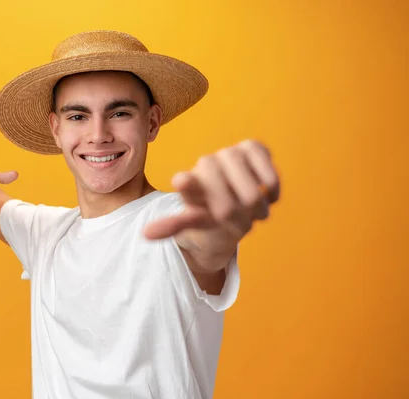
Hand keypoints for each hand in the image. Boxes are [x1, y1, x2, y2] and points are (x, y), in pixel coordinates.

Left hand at [144, 140, 279, 244]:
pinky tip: (267, 196)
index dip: (188, 184)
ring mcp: (230, 153)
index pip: (188, 183)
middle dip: (231, 217)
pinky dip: (271, 193)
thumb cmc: (208, 212)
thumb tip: (145, 234)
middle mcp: (207, 164)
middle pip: (227, 204)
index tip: (181, 182)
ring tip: (250, 211)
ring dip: (253, 209)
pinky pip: (270, 177)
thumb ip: (172, 225)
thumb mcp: (190, 222)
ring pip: (250, 194)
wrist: (235, 199)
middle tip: (232, 218)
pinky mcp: (253, 147)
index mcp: (188, 182)